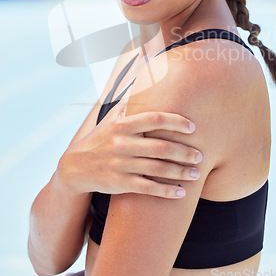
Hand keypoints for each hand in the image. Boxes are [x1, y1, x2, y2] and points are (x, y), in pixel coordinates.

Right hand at [57, 107, 201, 198]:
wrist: (75, 167)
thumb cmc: (100, 139)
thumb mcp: (110, 119)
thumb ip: (129, 105)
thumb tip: (147, 83)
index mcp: (122, 124)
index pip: (154, 119)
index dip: (175, 122)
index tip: (192, 127)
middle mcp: (121, 143)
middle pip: (160, 146)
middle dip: (184, 152)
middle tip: (200, 155)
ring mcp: (120, 164)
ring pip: (157, 169)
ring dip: (180, 172)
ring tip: (196, 174)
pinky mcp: (119, 183)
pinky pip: (148, 188)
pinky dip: (166, 191)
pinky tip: (181, 193)